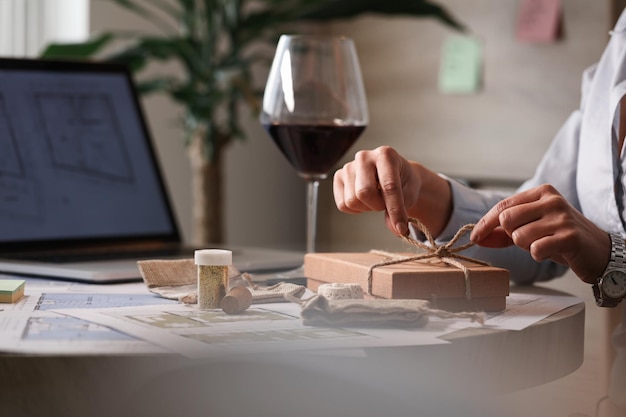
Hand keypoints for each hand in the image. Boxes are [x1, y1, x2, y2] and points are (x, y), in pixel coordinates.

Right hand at [333, 146, 450, 236]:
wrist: (397, 177)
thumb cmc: (404, 183)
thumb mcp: (409, 195)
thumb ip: (401, 211)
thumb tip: (394, 228)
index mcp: (386, 154)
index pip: (388, 186)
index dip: (395, 210)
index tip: (401, 227)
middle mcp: (364, 156)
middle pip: (364, 192)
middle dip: (377, 206)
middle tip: (385, 204)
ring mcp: (349, 166)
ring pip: (352, 200)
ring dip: (366, 207)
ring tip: (375, 199)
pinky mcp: (339, 177)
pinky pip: (343, 204)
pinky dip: (356, 209)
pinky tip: (365, 200)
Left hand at [470, 184, 609, 282]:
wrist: (597, 251)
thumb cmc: (560, 237)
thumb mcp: (532, 229)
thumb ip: (504, 232)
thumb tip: (477, 238)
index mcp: (541, 192)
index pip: (502, 206)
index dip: (485, 224)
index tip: (474, 238)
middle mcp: (552, 200)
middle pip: (507, 220)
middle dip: (511, 235)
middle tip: (528, 239)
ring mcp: (562, 217)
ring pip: (519, 236)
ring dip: (526, 247)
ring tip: (544, 244)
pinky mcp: (569, 236)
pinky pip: (535, 249)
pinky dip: (538, 255)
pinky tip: (552, 252)